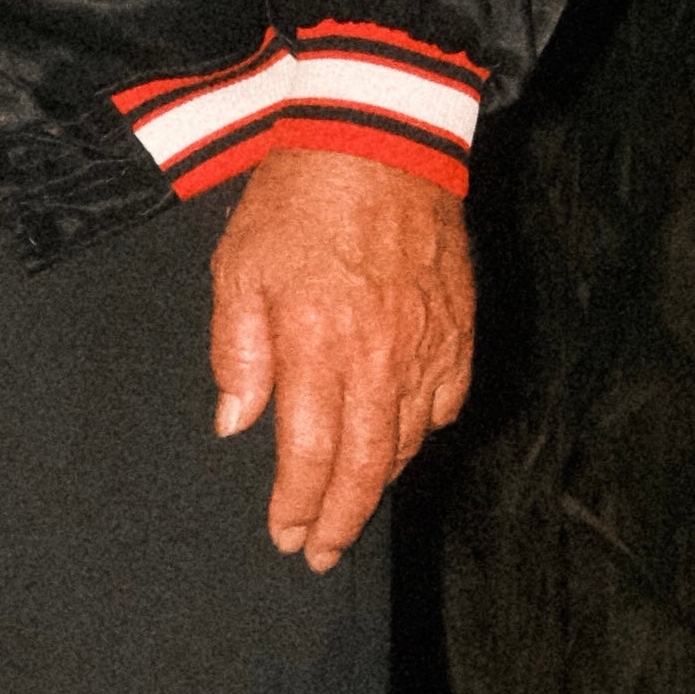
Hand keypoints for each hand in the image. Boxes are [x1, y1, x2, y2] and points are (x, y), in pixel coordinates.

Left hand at [207, 146, 475, 571]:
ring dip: (379, 483)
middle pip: (368, 466)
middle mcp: (380, 357)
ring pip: (407, 440)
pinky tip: (401, 443)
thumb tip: (235, 423)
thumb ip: (237, 351)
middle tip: (323, 553)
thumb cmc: (299, 201)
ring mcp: (428, 345)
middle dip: (343, 520)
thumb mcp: (239, 268)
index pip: (312, 453)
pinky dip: (421, 434)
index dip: (300, 505)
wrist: (380, 140)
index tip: (286, 535)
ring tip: (352, 508)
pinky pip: (446, 402)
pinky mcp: (459, 327)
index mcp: (319, 345)